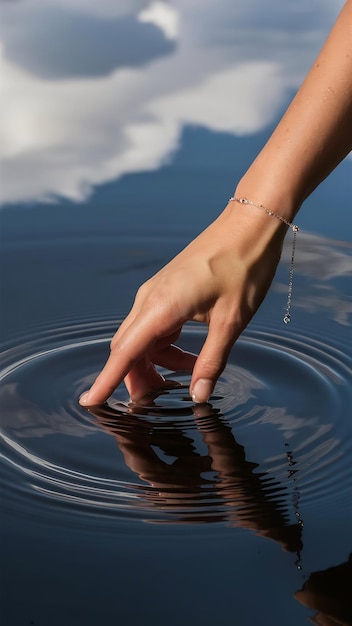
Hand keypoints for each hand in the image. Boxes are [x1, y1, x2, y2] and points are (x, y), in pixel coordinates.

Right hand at [79, 200, 284, 404]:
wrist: (249, 225)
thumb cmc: (243, 268)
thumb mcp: (231, 322)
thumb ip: (211, 362)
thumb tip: (198, 395)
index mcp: (161, 306)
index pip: (124, 353)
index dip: (105, 381)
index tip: (89, 402)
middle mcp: (150, 299)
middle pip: (128, 350)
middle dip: (136, 379)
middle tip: (156, 404)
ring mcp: (156, 293)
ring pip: (141, 340)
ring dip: (155, 364)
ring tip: (187, 377)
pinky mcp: (166, 291)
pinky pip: (155, 328)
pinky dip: (166, 348)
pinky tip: (190, 357)